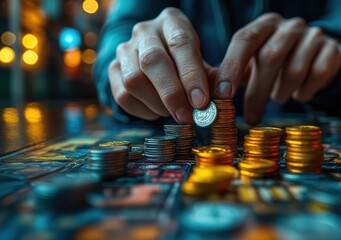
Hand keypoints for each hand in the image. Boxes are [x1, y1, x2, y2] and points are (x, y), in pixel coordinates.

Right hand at [108, 8, 209, 123]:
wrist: (158, 61)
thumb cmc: (186, 64)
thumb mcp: (202, 64)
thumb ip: (211, 78)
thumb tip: (221, 95)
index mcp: (172, 22)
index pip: (181, 43)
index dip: (191, 75)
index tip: (201, 101)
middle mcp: (145, 31)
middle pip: (153, 60)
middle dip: (172, 93)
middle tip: (187, 116)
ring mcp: (125, 49)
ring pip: (134, 80)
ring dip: (157, 104)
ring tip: (175, 113)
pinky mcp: (112, 69)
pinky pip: (122, 95)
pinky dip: (143, 111)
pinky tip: (159, 113)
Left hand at [214, 13, 340, 124]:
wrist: (317, 54)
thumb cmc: (277, 61)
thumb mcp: (254, 62)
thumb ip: (234, 74)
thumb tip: (210, 96)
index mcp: (265, 25)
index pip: (244, 39)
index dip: (232, 67)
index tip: (223, 95)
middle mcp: (289, 26)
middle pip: (270, 57)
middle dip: (258, 91)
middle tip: (251, 117)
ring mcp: (313, 35)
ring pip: (294, 70)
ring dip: (282, 92)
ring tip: (278, 97)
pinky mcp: (332, 50)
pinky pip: (317, 75)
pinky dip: (304, 92)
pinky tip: (299, 94)